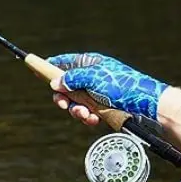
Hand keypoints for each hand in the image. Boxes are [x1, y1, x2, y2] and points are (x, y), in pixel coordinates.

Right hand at [47, 53, 168, 120]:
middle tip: (64, 104)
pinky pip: (87, 112)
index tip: (35, 69)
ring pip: (75, 102)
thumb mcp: (93, 78)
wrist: (144, 104)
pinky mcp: (102, 106)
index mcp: (89, 63)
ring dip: (77, 110)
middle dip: (64, 97)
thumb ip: (72, 79)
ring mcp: (96, 92)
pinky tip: (93, 119)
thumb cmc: (121, 86)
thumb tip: (55, 82)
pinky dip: (87, 117)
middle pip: (66, 86)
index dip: (50, 66)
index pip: (64, 61)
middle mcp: (91, 76)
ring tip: (85, 114)